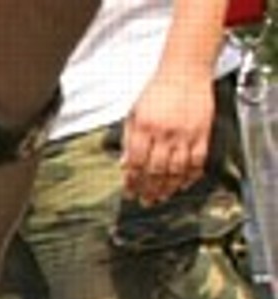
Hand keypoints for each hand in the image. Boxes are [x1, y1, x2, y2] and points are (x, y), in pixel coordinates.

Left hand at [121, 74, 213, 204]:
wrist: (186, 71)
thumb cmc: (157, 91)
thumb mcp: (134, 113)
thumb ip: (128, 140)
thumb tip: (123, 166)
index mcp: (144, 127)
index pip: (136, 162)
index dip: (132, 181)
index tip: (129, 192)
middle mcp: (165, 133)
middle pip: (156, 170)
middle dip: (149, 189)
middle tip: (146, 201)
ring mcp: (186, 134)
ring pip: (177, 170)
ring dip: (168, 187)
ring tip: (161, 197)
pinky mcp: (203, 132)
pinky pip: (198, 160)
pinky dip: (190, 176)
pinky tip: (183, 184)